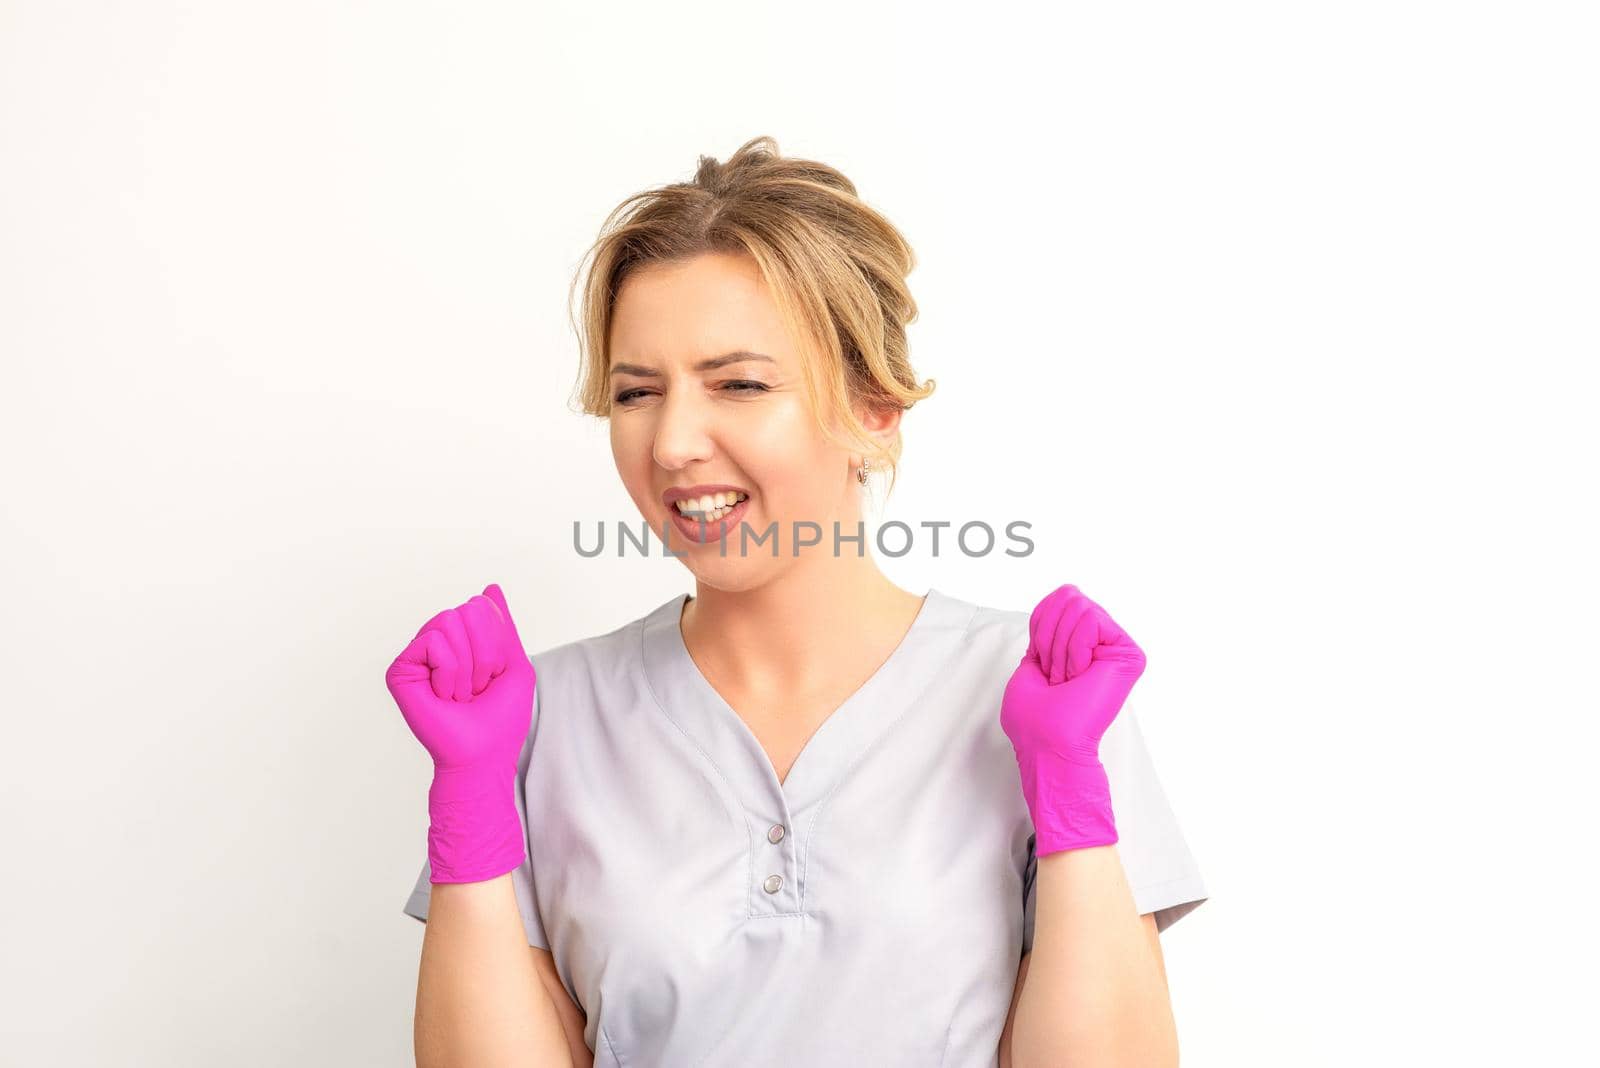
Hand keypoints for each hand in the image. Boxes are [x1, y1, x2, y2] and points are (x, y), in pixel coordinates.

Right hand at [385, 582, 535, 882]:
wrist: (482, 755)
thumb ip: (502, 626)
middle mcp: (438, 643)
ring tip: (459, 693)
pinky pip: (432, 641)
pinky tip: (443, 694)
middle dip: (485, 652)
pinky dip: (449, 670)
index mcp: (463, 641)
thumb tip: (490, 589)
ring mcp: (418, 655)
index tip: (493, 677)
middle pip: (468, 610)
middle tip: (476, 687)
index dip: (498, 643)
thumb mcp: (514, 664)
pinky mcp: (400, 669)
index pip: (483, 607)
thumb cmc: (500, 718)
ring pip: (449, 621)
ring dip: (467, 665)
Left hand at [1000, 584, 1146, 855]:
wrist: (1050, 747)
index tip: (1043, 667)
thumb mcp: (1030, 666)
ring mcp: (1116, 647)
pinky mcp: (1128, 654)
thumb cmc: (1034, 721)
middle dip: (1050, 638)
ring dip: (1061, 650)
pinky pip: (1092, 620)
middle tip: (1058, 678)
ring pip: (1079, 607)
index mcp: (1079, 647)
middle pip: (1068, 598)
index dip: (1040, 628)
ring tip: (1069, 681)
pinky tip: (1081, 676)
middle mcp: (1101, 643)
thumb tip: (1065, 598)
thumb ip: (1047, 634)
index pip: (1057, 600)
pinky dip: (1074, 649)